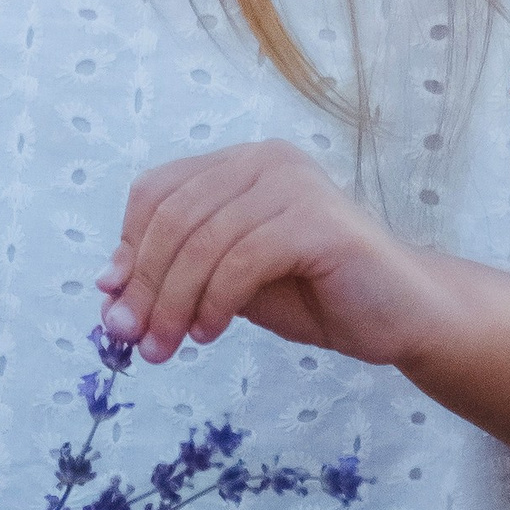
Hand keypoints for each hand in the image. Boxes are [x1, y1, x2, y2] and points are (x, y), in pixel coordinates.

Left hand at [96, 139, 428, 370]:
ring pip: (202, 240)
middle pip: (173, 215)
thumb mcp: (228, 282)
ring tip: (164, 348)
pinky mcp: (317, 221)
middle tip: (131, 341)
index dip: (129, 249)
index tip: (115, 307)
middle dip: (144, 285)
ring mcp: (293, 184)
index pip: (156, 192)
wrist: (403, 316)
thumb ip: (177, 274)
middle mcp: (265, 160)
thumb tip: (107, 288)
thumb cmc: (316, 295)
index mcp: (240, 165)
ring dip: (173, 302)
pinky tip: (210, 334)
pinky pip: (241, 259)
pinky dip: (215, 301)